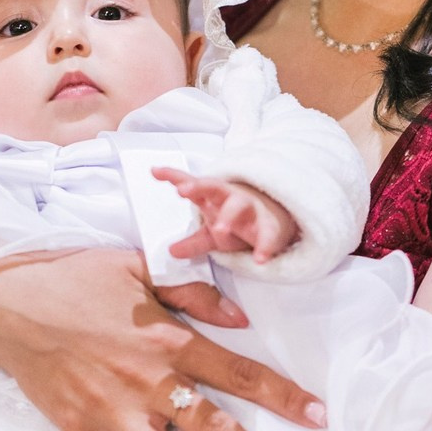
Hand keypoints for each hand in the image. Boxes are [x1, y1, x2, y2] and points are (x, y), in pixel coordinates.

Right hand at [0, 249, 321, 430]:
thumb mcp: (138, 267)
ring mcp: (112, 412)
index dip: (281, 394)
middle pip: (212, 427)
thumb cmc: (76, 279)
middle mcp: (147, 381)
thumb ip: (193, 293)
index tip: (318, 417)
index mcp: (168, 339)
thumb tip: (240, 318)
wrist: (7, 303)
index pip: (238, 371)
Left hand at [152, 168, 298, 264]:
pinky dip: (265, 246)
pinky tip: (260, 259)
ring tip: (219, 230)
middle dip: (199, 187)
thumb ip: (194, 241)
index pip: (193, 185)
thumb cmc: (240, 221)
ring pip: (240, 206)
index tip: (154, 171)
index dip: (173, 177)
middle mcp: (231, 198)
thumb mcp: (214, 232)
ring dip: (229, 216)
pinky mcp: (271, 226)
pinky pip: (268, 234)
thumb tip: (171, 251)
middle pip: (214, 187)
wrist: (277, 219)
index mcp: (214, 198)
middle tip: (183, 190)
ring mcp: (252, 209)